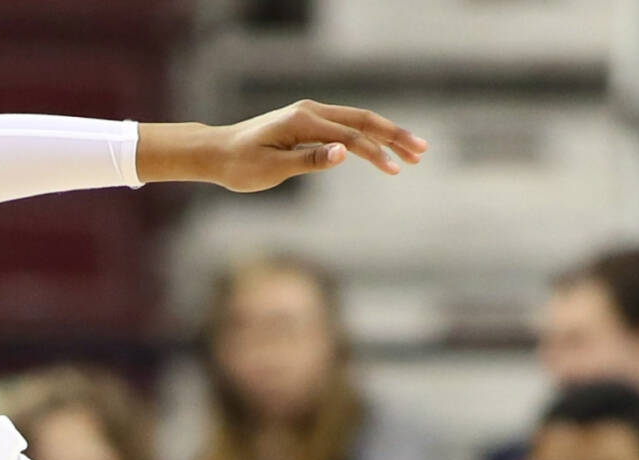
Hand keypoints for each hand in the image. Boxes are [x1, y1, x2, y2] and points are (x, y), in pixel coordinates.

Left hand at [146, 102, 425, 193]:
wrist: (217, 153)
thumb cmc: (240, 166)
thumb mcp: (273, 169)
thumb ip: (310, 160)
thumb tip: (346, 152)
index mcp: (303, 121)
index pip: (351, 136)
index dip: (376, 153)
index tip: (396, 169)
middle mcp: (310, 112)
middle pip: (363, 120)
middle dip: (394, 136)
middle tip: (421, 152)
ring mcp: (310, 116)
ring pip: (357, 122)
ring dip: (385, 136)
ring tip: (410, 153)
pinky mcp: (307, 124)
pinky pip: (344, 127)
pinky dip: (366, 138)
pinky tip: (381, 151)